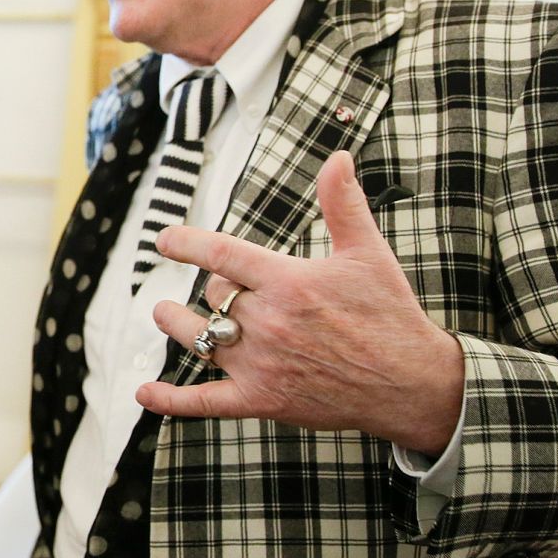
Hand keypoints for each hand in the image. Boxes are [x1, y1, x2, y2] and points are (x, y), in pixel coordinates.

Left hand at [140, 150, 463, 454]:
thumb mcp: (368, 253)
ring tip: (165, 315)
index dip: (186, 244)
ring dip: (176, 325)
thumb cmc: (390, 314)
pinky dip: (171, 400)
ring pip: (199, 339)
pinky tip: (145, 393)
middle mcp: (268, 322)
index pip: (221, 255)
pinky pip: (205, 401)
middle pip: (214, 297)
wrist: (412, 384)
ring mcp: (261, 364)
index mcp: (288, 282)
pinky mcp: (262, 401)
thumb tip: (338, 156)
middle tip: (222, 289)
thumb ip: (344, 203)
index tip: (164, 239)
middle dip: (213, 289)